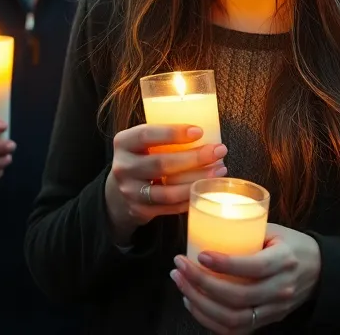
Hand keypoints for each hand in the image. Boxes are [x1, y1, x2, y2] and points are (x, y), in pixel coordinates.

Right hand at [103, 124, 227, 243]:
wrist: (121, 189)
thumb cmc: (142, 157)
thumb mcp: (143, 141)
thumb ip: (165, 135)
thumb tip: (205, 129)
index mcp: (124, 142)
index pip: (146, 134)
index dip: (173, 133)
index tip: (199, 131)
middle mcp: (123, 167)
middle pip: (161, 164)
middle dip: (194, 158)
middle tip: (218, 151)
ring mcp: (131, 191)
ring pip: (168, 191)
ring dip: (197, 180)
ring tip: (219, 170)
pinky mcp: (141, 210)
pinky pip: (171, 207)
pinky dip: (191, 198)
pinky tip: (206, 188)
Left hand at [171, 224, 321, 333]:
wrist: (319, 271)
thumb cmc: (291, 245)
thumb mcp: (275, 230)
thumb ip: (246, 230)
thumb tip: (207, 224)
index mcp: (285, 260)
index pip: (254, 267)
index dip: (225, 264)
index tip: (200, 255)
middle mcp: (281, 289)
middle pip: (238, 296)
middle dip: (202, 284)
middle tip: (180, 267)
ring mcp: (274, 309)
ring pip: (233, 318)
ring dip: (201, 304)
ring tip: (181, 284)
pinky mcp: (267, 321)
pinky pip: (235, 330)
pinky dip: (209, 320)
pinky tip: (193, 302)